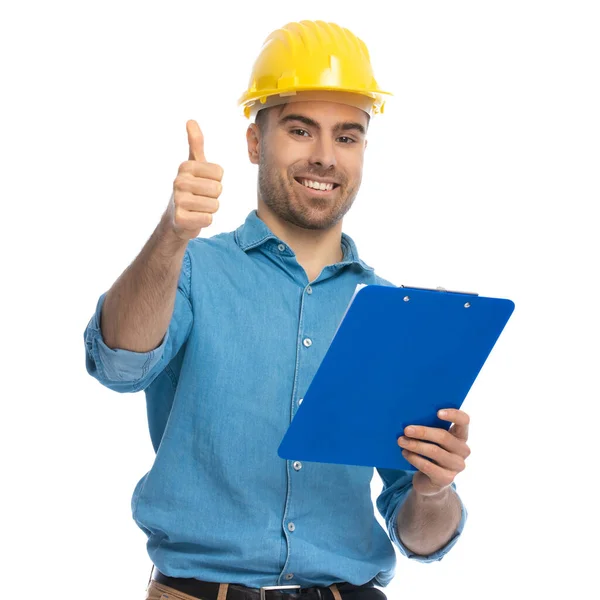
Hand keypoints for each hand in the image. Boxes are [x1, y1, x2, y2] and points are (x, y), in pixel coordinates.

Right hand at [164, 120, 223, 241]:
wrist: (176, 218)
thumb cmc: (190, 189)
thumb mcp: (194, 165)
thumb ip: (196, 144)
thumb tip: (191, 120)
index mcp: (185, 166)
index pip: (219, 173)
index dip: (216, 180)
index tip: (203, 183)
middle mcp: (179, 181)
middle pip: (218, 189)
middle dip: (214, 196)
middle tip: (201, 197)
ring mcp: (178, 200)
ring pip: (214, 205)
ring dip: (210, 209)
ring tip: (198, 208)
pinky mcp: (180, 218)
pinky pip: (208, 219)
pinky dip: (205, 221)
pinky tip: (194, 218)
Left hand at [397, 409, 470, 496]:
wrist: (428, 481)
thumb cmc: (428, 452)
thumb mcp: (431, 439)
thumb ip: (428, 427)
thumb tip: (409, 417)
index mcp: (460, 436)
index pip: (464, 420)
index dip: (453, 414)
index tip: (437, 412)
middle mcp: (463, 450)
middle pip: (444, 437)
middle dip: (423, 432)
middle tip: (406, 430)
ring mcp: (456, 466)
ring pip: (434, 451)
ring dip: (415, 445)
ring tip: (401, 441)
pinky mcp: (446, 479)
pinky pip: (428, 466)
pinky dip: (414, 458)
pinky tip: (405, 453)